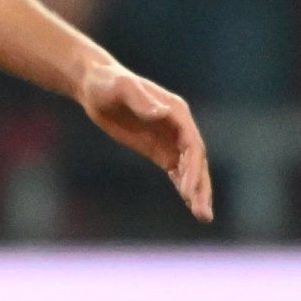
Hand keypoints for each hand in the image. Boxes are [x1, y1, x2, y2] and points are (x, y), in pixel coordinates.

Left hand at [76, 59, 213, 221]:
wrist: (96, 87)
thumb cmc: (108, 83)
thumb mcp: (122, 88)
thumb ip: (141, 100)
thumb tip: (161, 112)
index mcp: (175, 111)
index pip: (192, 144)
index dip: (193, 168)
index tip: (188, 190)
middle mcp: (178, 126)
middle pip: (196, 160)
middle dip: (201, 186)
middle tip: (203, 214)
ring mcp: (169, 139)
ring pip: (189, 169)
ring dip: (197, 191)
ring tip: (203, 216)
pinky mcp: (158, 149)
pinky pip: (175, 171)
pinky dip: (183, 187)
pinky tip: (190, 204)